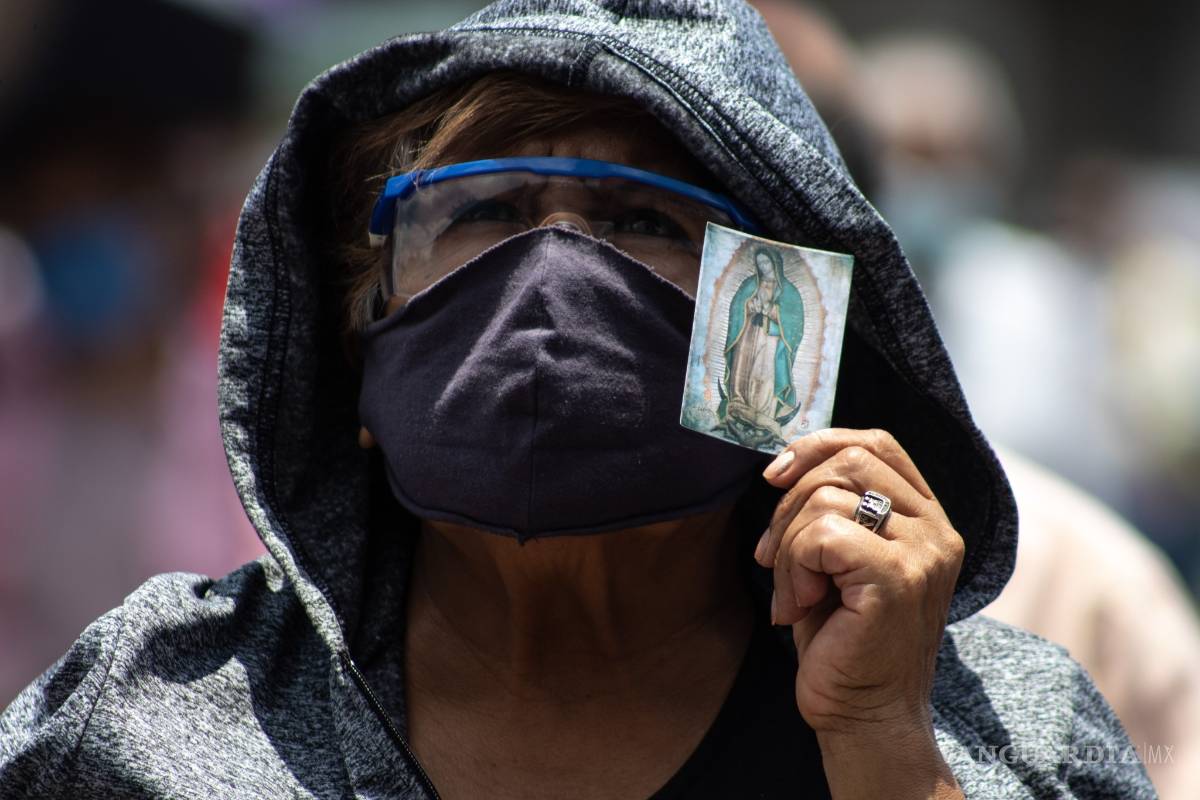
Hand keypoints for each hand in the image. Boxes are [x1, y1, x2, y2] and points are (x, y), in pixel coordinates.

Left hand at [755, 428, 964, 798]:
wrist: (864, 716)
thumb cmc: (843, 640)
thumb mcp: (838, 560)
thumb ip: (833, 508)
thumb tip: (784, 464)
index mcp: (928, 519)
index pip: (876, 443)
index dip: (819, 445)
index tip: (775, 476)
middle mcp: (937, 530)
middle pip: (848, 461)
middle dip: (789, 501)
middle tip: (772, 555)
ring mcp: (924, 552)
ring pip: (826, 498)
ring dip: (788, 546)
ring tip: (795, 595)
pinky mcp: (898, 577)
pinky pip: (822, 535)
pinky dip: (794, 569)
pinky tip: (800, 608)